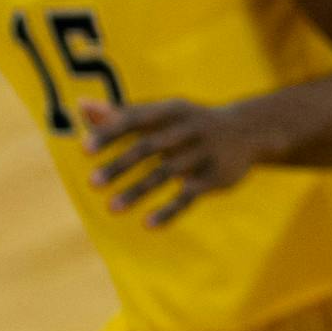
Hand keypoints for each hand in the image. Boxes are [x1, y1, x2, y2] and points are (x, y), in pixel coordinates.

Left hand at [82, 98, 259, 227]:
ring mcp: (204, 152)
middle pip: (149, 146)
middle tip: (91, 183)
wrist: (250, 130)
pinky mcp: (216, 176)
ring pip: (166, 173)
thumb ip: (123, 113)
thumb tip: (82, 106)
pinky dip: (169, 210)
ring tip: (111, 208)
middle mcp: (188, 128)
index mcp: (171, 110)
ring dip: (138, 190)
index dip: (111, 134)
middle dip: (120, 164)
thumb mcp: (163, 113)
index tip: (84, 150)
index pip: (136, 119)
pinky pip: (190, 195)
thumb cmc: (191, 122)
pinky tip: (148, 224)